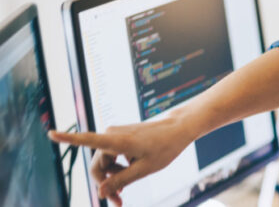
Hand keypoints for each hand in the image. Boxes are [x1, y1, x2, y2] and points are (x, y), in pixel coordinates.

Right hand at [48, 116, 193, 205]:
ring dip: (113, 178)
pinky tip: (128, 177)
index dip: (68, 139)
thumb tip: (100, 193)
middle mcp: (112, 135)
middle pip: (98, 165)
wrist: (178, 129)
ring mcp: (115, 135)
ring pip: (105, 163)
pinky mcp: (120, 137)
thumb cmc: (164, 147)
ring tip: (125, 192)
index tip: (51, 133)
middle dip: (105, 184)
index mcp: (118, 141)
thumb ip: (121, 180)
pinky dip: (118, 168)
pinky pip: (112, 157)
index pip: (88, 140)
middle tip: (119, 202)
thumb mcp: (145, 169)